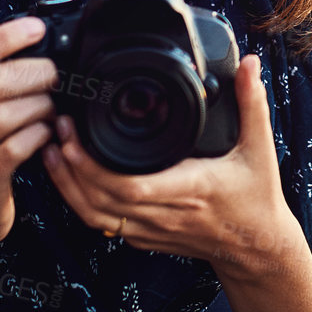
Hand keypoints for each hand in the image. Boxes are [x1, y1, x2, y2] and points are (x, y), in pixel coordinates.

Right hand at [0, 16, 58, 253]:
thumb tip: (42, 49)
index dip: (5, 36)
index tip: (37, 28)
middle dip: (36, 73)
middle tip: (57, 77)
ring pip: (6, 114)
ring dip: (41, 107)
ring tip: (53, 111)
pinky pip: (15, 149)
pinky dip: (39, 137)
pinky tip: (48, 136)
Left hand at [42, 53, 308, 282]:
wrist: (256, 247)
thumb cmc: (257, 198)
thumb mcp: (259, 148)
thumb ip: (252, 103)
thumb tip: (250, 64)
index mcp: (189, 189)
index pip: (128, 186)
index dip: (92, 165)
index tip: (75, 134)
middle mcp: (165, 214)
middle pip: (99, 199)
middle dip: (69, 166)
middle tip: (57, 130)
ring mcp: (151, 229)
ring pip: (94, 215)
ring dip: (67, 185)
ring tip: (52, 150)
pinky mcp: (144, 237)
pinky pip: (102, 222)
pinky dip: (80, 200)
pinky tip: (70, 176)